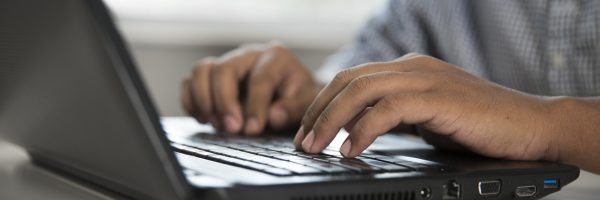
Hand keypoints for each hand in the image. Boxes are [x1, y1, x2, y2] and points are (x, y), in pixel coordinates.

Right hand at [181, 43, 318, 134]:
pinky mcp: (212, 75)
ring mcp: (227, 62)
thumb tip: (273, 116)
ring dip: (204, 100)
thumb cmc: (300, 95)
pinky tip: (206, 120)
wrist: (293, 91)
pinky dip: (192, 102)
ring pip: (201, 70)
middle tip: (231, 128)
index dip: (255, 106)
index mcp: (275, 57)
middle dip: (224, 102)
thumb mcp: (307, 102)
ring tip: (217, 125)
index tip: (252, 129)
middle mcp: (248, 55)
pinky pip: (190, 81)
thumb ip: (293, 109)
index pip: (259, 78)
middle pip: (224, 69)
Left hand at [294, 53, 556, 160]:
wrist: (533, 126)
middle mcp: (412, 68)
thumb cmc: (480, 126)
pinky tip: (351, 148)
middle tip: (302, 141)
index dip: (323, 104)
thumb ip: (396, 116)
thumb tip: (357, 132)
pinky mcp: (439, 97)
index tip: (307, 130)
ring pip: (362, 89)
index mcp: (408, 70)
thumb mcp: (428, 118)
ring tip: (316, 147)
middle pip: (349, 80)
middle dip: (318, 111)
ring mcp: (426, 79)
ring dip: (331, 120)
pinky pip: (388, 108)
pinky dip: (364, 128)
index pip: (352, 79)